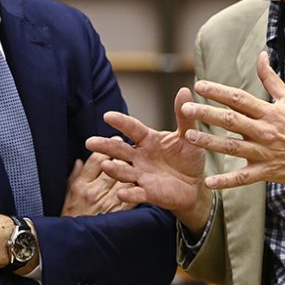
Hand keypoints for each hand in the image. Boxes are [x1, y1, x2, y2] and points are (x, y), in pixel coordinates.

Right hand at [61, 142, 136, 216]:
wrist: (74, 245)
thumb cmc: (70, 218)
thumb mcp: (67, 195)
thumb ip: (75, 176)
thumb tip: (81, 160)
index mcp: (81, 185)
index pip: (97, 160)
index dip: (107, 148)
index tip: (116, 140)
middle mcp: (94, 191)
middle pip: (114, 166)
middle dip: (123, 154)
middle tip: (131, 147)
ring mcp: (107, 202)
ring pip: (125, 178)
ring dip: (132, 169)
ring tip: (139, 161)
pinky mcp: (119, 213)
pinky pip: (132, 197)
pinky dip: (138, 188)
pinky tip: (143, 182)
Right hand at [86, 88, 211, 232]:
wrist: (195, 185)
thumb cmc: (188, 157)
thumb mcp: (189, 136)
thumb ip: (184, 117)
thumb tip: (184, 90)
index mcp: (148, 139)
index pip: (132, 128)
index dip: (121, 122)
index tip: (108, 116)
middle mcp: (140, 157)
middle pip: (119, 150)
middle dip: (105, 146)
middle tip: (90, 142)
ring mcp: (142, 175)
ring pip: (124, 172)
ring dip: (114, 169)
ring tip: (105, 165)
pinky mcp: (148, 193)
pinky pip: (136, 194)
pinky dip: (129, 194)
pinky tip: (121, 193)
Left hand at [180, 52, 284, 193]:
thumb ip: (271, 79)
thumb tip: (262, 55)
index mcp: (269, 112)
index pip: (239, 98)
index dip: (218, 91)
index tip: (199, 85)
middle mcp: (265, 131)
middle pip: (231, 120)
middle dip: (207, 113)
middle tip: (186, 108)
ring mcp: (265, 153)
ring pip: (232, 147)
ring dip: (210, 142)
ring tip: (189, 136)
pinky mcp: (266, 172)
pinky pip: (243, 178)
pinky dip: (226, 181)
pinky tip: (208, 182)